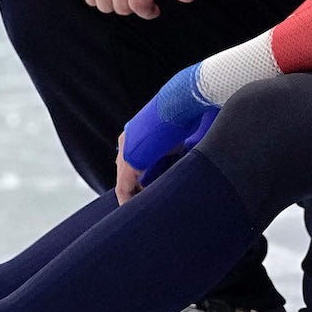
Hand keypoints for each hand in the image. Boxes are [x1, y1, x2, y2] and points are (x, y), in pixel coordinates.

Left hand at [116, 68, 218, 201]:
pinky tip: (137, 210)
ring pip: (124, 181)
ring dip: (134, 195)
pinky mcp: (129, 160)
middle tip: (148, 205)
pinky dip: (129, 199)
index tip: (153, 191)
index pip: (135, 162)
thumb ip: (177, 149)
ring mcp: (126, 149)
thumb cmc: (186, 111)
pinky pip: (123, 187)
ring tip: (144, 210)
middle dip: (137, 189)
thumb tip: (187, 159)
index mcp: (137, 132)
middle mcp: (128, 141)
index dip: (142, 179)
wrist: (182, 100)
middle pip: (126, 172)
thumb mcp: (179, 133)